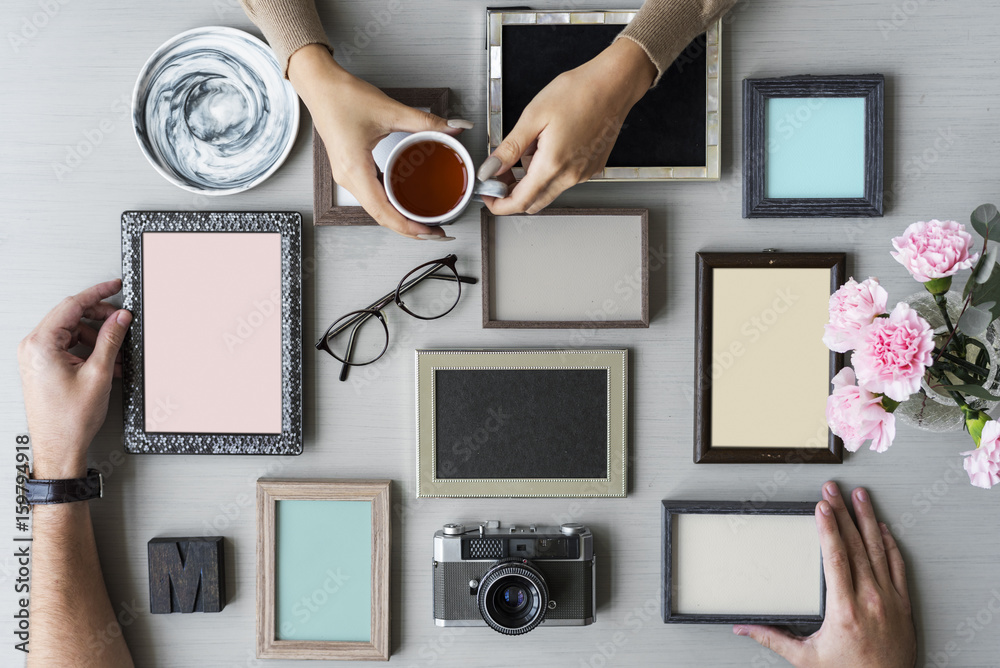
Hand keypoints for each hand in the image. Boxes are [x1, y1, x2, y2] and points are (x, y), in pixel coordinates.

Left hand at [17, 280, 131, 478]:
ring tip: (117, 352)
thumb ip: (111, 339)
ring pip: (72, 332)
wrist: (58, 448)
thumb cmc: (68, 420)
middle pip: (71, 317)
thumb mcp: (98, 373)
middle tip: (122, 321)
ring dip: (97, 338)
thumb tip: (120, 318)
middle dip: (100, 319)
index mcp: (41, 344)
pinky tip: (106, 362)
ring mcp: (36, 358)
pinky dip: (88, 351)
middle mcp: (33, 348)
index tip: (114, 286)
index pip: (72, 305)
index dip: (97, 293)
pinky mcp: (42, 367)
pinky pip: (67, 347)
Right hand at [289, 45, 469, 239]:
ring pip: (376, 208)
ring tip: (425, 221)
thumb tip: (454, 128)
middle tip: (436, 231)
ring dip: (399, 218)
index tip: (430, 232)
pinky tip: (406, 202)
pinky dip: (390, 204)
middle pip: (380, 216)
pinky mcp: (349, 169)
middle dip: (408, 228)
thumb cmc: (341, 96)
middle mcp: (347, 178)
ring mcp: (346, 175)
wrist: (318, 84)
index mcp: (355, 169)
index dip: (408, 227)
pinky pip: (371, 195)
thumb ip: (425, 122)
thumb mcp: (389, 110)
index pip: (383, 212)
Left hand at [480, 37, 655, 214]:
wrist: (613, 84)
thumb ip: (509, 149)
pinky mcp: (591, 169)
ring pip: (547, 190)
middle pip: (533, 202)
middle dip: (512, 192)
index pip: (519, 202)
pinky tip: (549, 144)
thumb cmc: (578, 93)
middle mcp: (571, 176)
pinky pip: (563, 180)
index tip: (487, 193)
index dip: (498, 203)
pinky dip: (549, 171)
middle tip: (501, 170)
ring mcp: (583, 175)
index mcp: (552, 165)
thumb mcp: (533, 117)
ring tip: (532, 144)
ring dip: (531, 178)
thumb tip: (489, 170)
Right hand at [735, 482, 915, 667]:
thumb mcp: (806, 658)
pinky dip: (890, 544)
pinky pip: (898, 567)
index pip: (835, 557)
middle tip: (834, 490)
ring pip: (878, 550)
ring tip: (861, 496)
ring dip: (868, 519)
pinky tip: (882, 528)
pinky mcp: (903, 605)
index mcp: (844, 610)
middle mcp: (870, 600)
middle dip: (843, 513)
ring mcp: (890, 601)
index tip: (823, 507)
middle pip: (855, 546)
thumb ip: (773, 638)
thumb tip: (744, 628)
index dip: (828, 529)